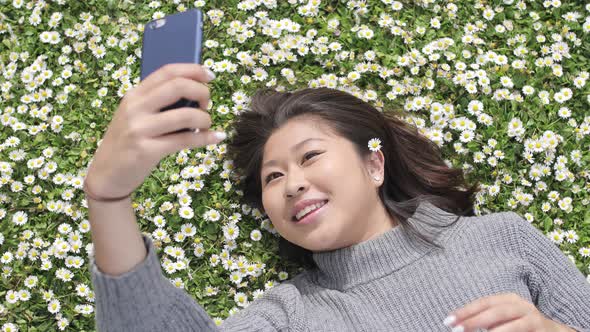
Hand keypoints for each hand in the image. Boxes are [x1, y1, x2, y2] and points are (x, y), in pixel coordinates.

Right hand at [85, 63, 224, 198]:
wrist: (105, 175)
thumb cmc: (127, 143)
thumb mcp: (135, 116)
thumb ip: (157, 103)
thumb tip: (194, 93)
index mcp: (134, 95)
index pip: (167, 71)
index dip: (193, 70)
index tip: (210, 76)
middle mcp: (135, 108)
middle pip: (178, 86)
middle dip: (202, 92)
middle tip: (207, 104)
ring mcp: (140, 129)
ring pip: (186, 115)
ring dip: (205, 119)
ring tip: (206, 125)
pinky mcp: (147, 150)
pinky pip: (185, 139)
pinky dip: (206, 138)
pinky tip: (216, 138)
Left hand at [443, 293, 575, 331]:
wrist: (553, 331)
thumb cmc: (520, 324)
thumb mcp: (502, 318)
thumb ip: (485, 319)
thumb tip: (461, 325)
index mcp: (508, 299)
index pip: (482, 302)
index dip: (465, 311)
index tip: (448, 320)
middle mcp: (521, 305)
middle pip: (495, 311)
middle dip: (475, 320)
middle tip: (458, 329)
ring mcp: (533, 317)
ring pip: (512, 324)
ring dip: (495, 331)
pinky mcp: (542, 330)